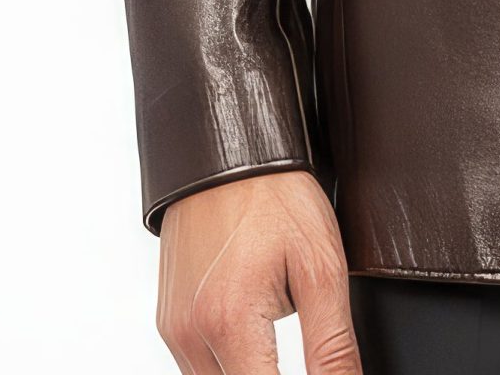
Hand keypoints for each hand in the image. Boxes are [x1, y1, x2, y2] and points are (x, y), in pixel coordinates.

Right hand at [155, 168, 359, 373]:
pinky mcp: (167, 320)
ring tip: (276, 341)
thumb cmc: (275, 195)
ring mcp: (173, 329)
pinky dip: (228, 363)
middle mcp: (190, 334)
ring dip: (249, 373)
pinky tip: (253, 336)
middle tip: (299, 354)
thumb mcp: (321, 266)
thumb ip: (332, 344)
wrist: (228, 148)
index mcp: (230, 323)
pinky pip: (196, 366)